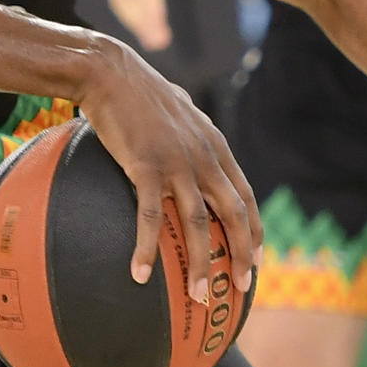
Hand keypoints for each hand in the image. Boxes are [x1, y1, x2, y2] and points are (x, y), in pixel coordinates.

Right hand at [80, 42, 259, 297]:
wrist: (110, 71)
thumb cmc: (137, 91)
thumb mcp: (177, 111)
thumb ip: (189, 136)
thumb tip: (187, 151)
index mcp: (214, 146)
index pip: (245, 195)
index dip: (253, 229)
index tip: (257, 257)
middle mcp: (203, 157)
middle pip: (232, 215)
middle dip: (241, 254)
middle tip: (240, 287)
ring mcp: (177, 163)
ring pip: (198, 223)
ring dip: (201, 263)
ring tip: (198, 295)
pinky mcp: (145, 167)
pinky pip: (150, 217)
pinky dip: (147, 247)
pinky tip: (140, 272)